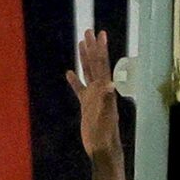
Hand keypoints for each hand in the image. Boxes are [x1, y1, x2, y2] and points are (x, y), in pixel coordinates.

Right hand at [66, 28, 120, 160]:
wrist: (102, 148)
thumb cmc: (104, 134)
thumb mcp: (105, 116)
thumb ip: (106, 99)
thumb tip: (110, 84)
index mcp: (104, 89)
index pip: (102, 65)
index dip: (101, 49)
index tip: (100, 34)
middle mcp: (100, 90)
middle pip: (95, 64)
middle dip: (92, 48)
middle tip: (89, 31)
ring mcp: (93, 97)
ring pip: (88, 73)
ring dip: (85, 58)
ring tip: (81, 43)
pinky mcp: (86, 106)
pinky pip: (79, 89)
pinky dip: (75, 81)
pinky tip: (69, 73)